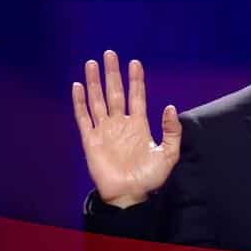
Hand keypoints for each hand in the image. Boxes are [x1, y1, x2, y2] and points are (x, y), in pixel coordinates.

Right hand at [72, 50, 181, 207]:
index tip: (134, 62)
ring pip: (98, 100)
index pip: (136, 96)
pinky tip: (78, 86)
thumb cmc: (150, 178)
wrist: (130, 196)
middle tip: (110, 54)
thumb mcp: (169, 154)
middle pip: (115, 92)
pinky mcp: (90, 141)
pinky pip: (83, 118)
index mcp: (139, 125)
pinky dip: (80, 102)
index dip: (135, 80)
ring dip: (94, 82)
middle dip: (112, 73)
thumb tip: (170, 107)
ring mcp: (105, 131)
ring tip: (92, 63)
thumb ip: (172, 131)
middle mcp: (120, 124)